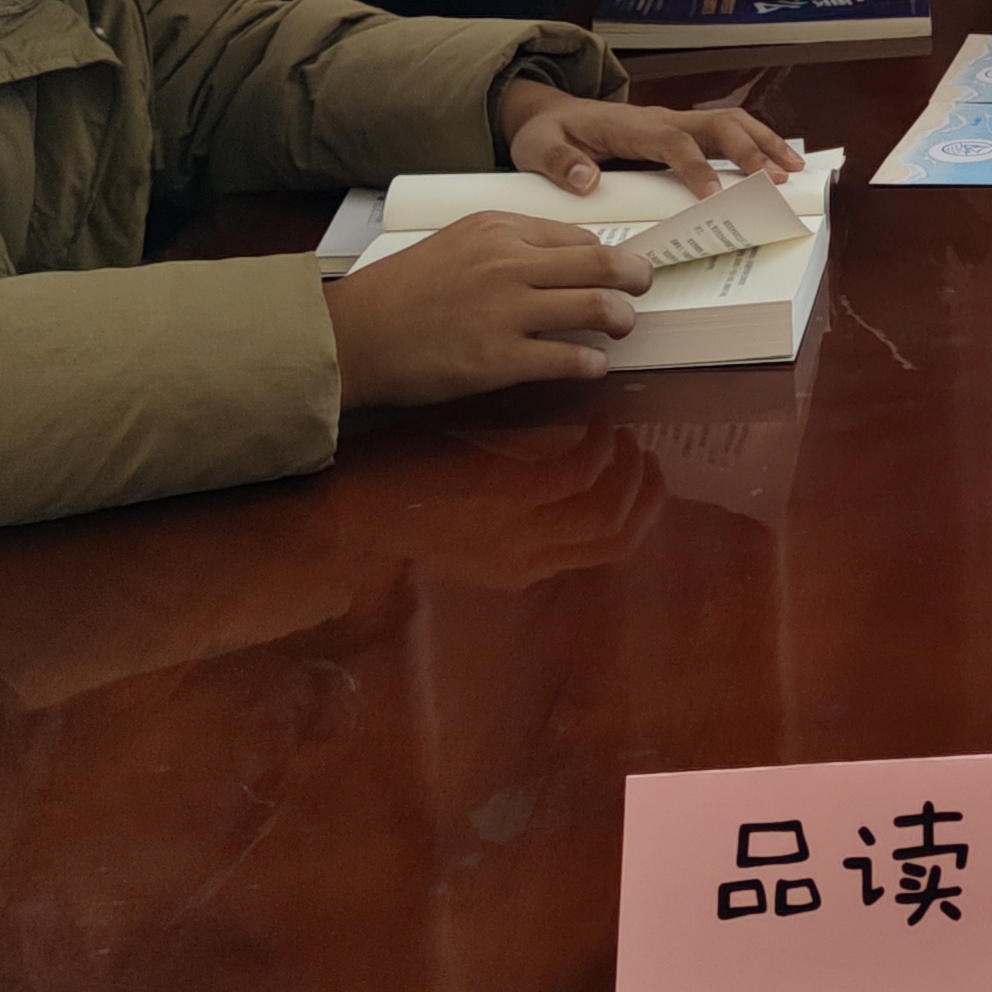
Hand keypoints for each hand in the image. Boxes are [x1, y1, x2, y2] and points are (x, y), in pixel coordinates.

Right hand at [324, 213, 652, 407]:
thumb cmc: (399, 293)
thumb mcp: (455, 243)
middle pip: (602, 262)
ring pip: (597, 307)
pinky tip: (594, 364)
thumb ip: (506, 246)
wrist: (353, 336)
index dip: (609, 251)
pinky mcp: (498, 359)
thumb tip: (562, 260)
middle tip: (643, 287)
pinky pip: (570, 358)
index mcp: (496, 228)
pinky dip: (593, 362)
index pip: (578, 233)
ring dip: (622, 318)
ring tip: (622, 326)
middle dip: (635, 277)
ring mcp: (506, 311)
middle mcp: (507, 263)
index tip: (620, 264)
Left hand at [387, 414, 675, 591]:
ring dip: (624, 468)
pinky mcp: (505, 505)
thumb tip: (560, 482)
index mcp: (523, 568)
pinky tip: (589, 423)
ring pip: (605, 508)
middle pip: (617, 534)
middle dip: (645, 494)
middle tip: (646, 454)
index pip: (608, 549)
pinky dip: (594, 449)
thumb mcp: (467, 524)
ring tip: (620, 435)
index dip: (640, 512)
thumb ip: (514, 513)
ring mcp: (520, 536)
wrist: (344, 508)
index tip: (647, 475)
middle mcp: (530, 560)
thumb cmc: (402, 507)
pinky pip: (574, 478)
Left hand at [497, 86, 803, 196]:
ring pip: (729, 123)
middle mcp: (660, 119)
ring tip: (793, 170)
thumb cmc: (546, 133)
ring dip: (763, 143)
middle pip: (715, 124)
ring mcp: (674, 123)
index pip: (671, 141)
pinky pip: (726, 133)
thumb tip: (589, 179)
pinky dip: (757, 144)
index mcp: (630, 126)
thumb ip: (560, 163)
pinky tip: (780, 165)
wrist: (548, 113)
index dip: (695, 167)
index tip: (714, 196)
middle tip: (775, 181)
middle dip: (749, 150)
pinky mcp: (682, 132)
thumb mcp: (537, 148)